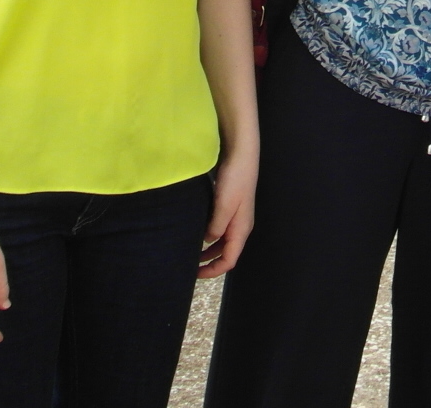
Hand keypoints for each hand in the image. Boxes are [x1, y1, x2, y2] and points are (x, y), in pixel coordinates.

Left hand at [198, 148, 256, 278]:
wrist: (241, 155)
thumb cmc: (234, 180)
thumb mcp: (223, 206)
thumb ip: (216, 227)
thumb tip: (207, 241)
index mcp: (241, 229)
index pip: (229, 260)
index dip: (213, 271)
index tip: (195, 274)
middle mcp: (240, 226)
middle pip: (226, 252)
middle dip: (209, 262)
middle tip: (189, 265)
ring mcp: (235, 215)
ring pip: (222, 240)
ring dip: (208, 249)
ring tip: (190, 251)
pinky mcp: (230, 206)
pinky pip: (219, 227)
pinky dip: (209, 234)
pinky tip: (196, 230)